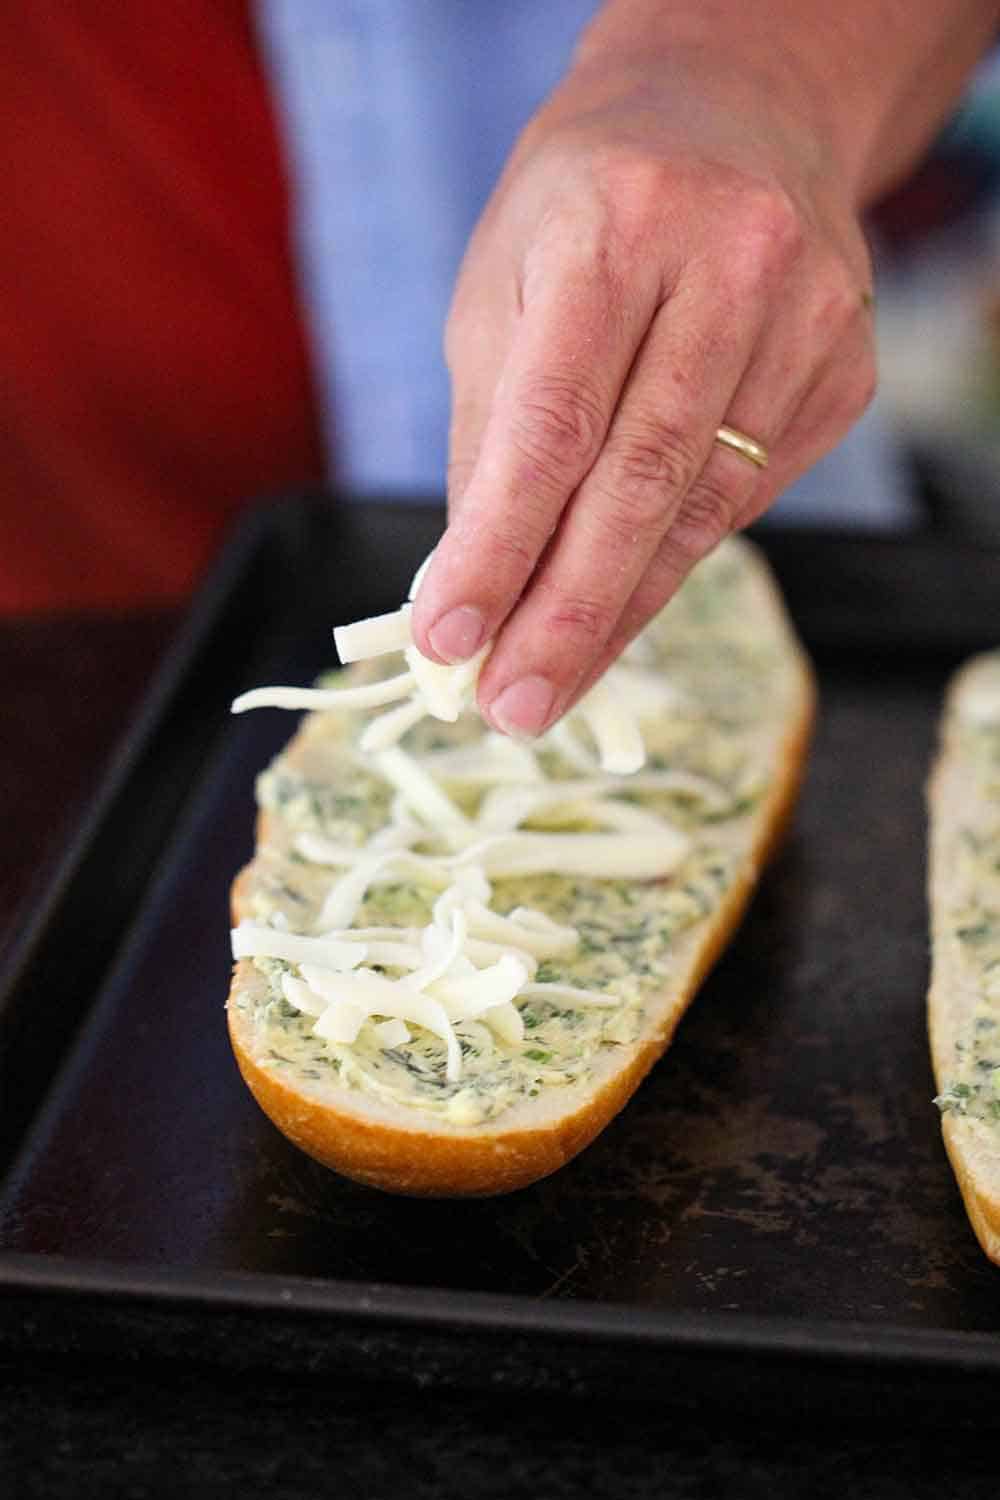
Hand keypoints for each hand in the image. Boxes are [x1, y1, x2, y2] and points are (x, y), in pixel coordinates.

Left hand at [410, 43, 875, 736]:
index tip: (448, 640)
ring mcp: (806, 319)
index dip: (500, 546)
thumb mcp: (502, 290)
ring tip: (550, 684)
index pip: (552, 425)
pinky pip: (747, 499)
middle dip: (567, 616)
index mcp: (613, 229)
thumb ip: (488, 437)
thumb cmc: (585, 211)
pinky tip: (622, 601)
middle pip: (641, 483)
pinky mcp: (844, 370)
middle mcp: (727, 266)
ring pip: (704, 510)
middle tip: (510, 708)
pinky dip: (674, 562)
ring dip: (619, 613)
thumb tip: (470, 591)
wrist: (733, 118)